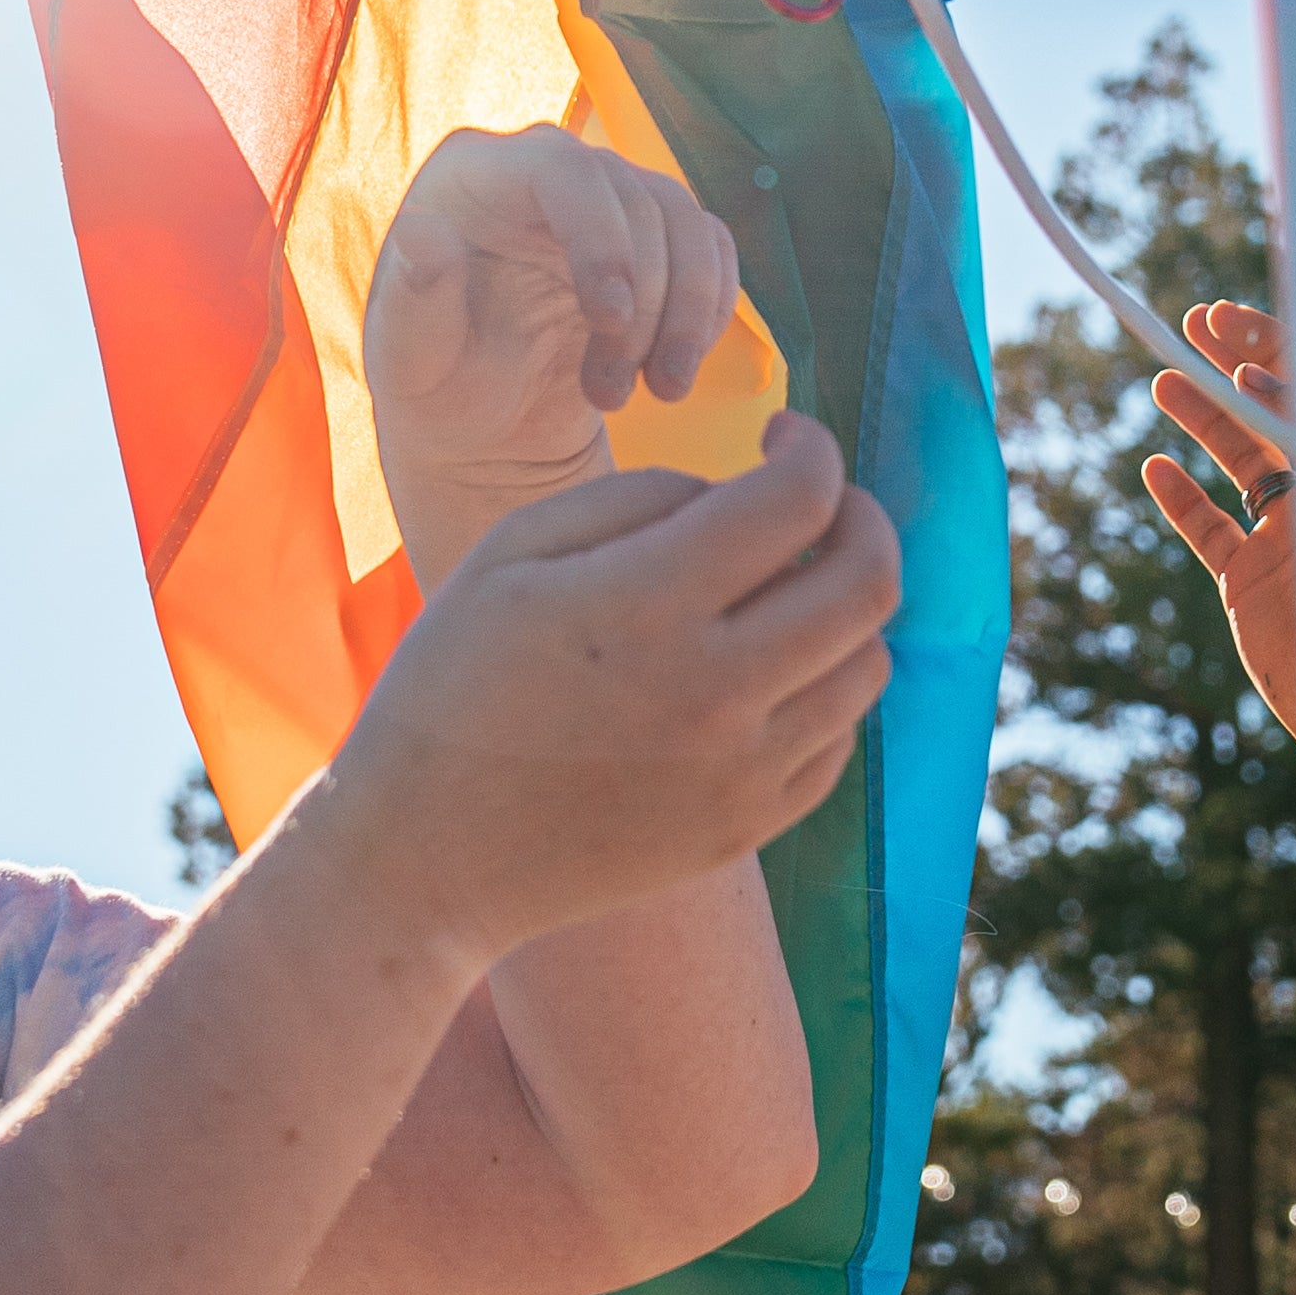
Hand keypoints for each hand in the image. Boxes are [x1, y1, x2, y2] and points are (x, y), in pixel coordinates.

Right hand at [316, 413, 898, 956]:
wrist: (426, 858)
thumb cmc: (452, 685)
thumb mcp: (511, 555)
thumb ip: (637, 496)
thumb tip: (739, 488)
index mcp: (648, 606)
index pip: (799, 499)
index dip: (812, 447)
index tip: (783, 437)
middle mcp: (716, 690)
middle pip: (868, 581)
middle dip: (862, 516)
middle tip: (821, 504)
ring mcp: (743, 770)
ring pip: (868, 661)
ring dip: (845, 605)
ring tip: (787, 591)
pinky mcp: (748, 827)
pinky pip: (839, 737)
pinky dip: (823, 686)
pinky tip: (766, 671)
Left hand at [365, 130, 742, 565]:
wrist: (486, 423)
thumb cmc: (436, 385)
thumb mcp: (409, 357)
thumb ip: (413, 297)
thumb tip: (422, 231)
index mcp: (477, 174)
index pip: (562, 172)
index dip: (601, 240)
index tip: (611, 321)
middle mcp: (546, 165)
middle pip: (635, 201)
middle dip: (642, 307)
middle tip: (610, 397)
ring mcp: (605, 198)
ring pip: (684, 223)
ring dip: (684, 316)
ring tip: (655, 392)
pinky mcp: (652, 237)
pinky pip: (709, 248)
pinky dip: (709, 311)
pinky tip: (678, 367)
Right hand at [1137, 303, 1295, 748]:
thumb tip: (1262, 375)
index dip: (1269, 350)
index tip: (1225, 321)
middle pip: (1273, 415)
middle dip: (1232, 366)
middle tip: (1191, 323)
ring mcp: (1288, 539)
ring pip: (1237, 465)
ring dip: (1201, 420)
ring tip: (1162, 380)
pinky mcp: (1252, 585)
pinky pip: (1210, 532)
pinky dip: (1181, 500)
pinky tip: (1155, 468)